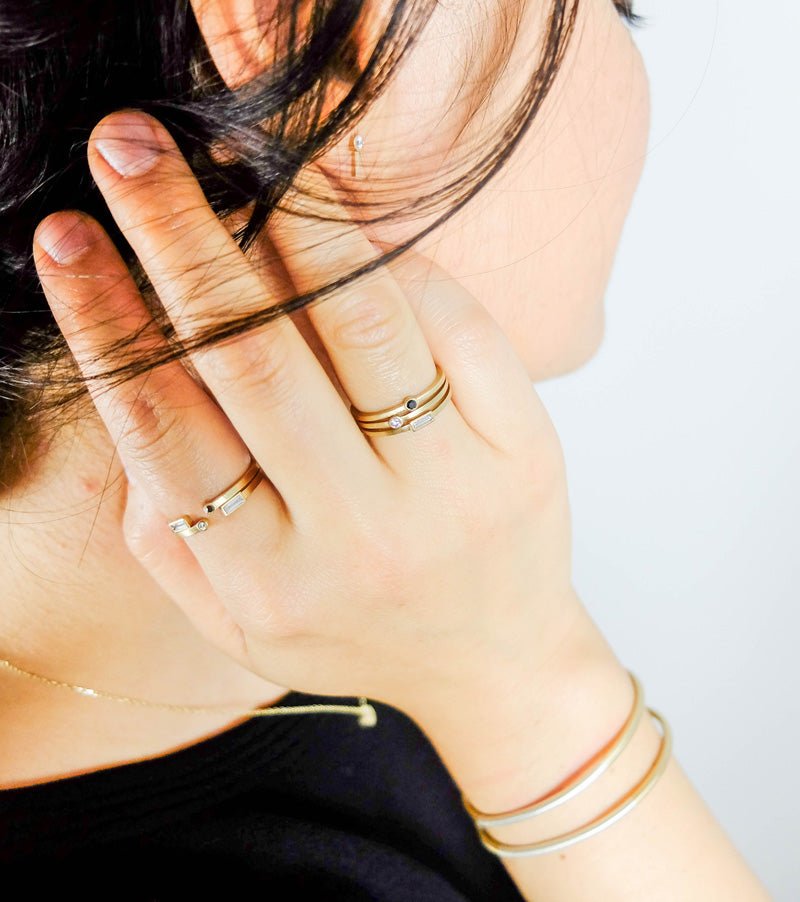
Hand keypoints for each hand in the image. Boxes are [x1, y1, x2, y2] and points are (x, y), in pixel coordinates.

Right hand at [32, 109, 582, 717]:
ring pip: (361, 325)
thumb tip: (129, 382)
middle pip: (255, 361)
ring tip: (236, 149)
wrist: (493, 662)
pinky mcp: (524, 450)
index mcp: (266, 580)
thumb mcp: (235, 611)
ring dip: (288, 222)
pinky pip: (456, 324)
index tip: (66, 236)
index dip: (109, 324)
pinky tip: (342, 223)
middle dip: (178, 238)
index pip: (166, 433)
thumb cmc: (351, 625)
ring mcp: (451, 491)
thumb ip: (165, 525)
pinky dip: (393, 258)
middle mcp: (359, 538)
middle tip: (128, 146)